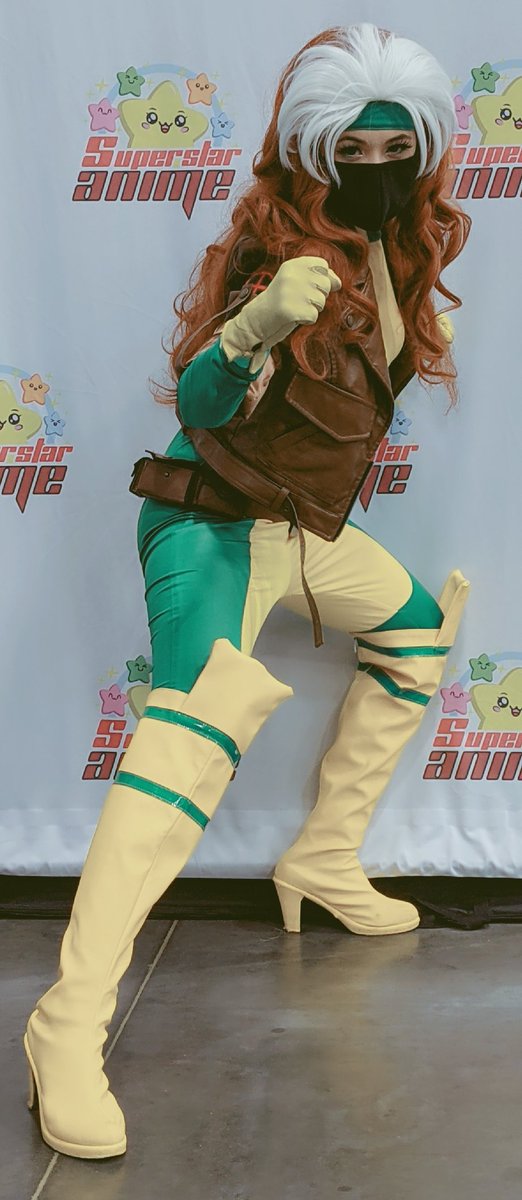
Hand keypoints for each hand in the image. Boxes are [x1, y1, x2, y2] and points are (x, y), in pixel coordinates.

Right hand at [221, 256, 341, 367]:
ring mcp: (290, 292)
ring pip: (321, 301)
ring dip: (312, 309)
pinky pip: (314, 316)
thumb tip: (338, 282)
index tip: (308, 288)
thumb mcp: (296, 283)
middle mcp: (291, 275)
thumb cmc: (280, 302)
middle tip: (299, 301)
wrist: (256, 321)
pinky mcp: (290, 310)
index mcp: (292, 265)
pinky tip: (293, 317)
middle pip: (325, 285)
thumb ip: (317, 278)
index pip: (323, 266)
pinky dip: (306, 320)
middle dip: (318, 296)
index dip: (322, 279)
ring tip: (295, 308)